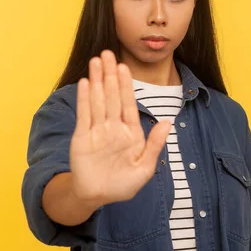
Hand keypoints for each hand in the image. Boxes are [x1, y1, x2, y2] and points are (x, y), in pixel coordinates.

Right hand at [68, 50, 171, 206]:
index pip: (128, 103)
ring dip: (96, 81)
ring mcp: (97, 131)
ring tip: (96, 61)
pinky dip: (85, 99)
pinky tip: (85, 83)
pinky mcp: (82, 137)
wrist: (97, 197)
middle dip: (110, 75)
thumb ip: (154, 145)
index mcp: (130, 132)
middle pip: (112, 96)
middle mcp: (113, 127)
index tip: (124, 67)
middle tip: (108, 53)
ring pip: (98, 101)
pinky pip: (84, 115)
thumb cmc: (122, 185)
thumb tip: (167, 122)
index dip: (126, 85)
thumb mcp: (144, 169)